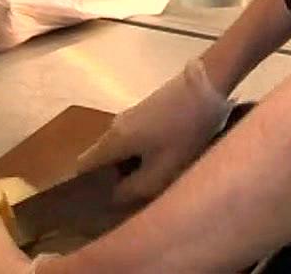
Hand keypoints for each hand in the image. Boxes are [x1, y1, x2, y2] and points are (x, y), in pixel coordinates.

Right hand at [75, 59, 231, 204]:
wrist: (207, 86)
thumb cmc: (184, 133)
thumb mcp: (162, 171)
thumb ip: (133, 189)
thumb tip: (114, 197)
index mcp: (113, 140)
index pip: (83, 167)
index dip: (87, 187)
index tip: (99, 204)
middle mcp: (115, 126)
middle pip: (103, 158)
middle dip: (113, 178)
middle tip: (132, 197)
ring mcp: (131, 115)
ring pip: (122, 149)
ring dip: (132, 165)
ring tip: (151, 182)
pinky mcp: (148, 110)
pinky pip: (136, 139)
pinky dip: (143, 152)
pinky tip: (164, 162)